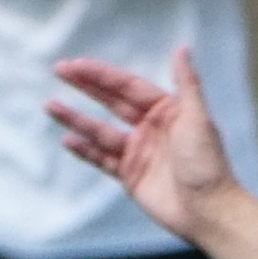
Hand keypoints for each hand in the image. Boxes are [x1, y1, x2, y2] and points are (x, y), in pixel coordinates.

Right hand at [49, 51, 250, 249]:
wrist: (208, 210)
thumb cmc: (207, 163)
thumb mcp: (197, 118)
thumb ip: (186, 83)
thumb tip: (182, 48)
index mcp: (167, 110)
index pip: (128, 86)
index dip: (102, 74)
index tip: (76, 64)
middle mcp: (151, 127)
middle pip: (110, 101)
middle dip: (85, 86)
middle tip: (59, 69)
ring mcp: (138, 152)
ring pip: (100, 130)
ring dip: (76, 118)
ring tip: (50, 105)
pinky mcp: (130, 175)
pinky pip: (101, 159)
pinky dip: (84, 149)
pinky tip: (67, 139)